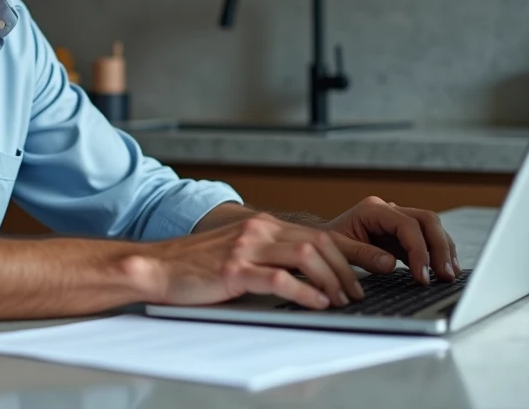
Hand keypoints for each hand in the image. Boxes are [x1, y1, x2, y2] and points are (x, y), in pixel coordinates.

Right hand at [135, 213, 369, 309]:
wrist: (158, 266)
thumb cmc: (197, 266)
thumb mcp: (239, 252)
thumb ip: (269, 255)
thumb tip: (308, 274)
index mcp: (263, 225)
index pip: (318, 233)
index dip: (349, 251)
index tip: (370, 267)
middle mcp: (258, 230)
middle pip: (318, 242)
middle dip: (346, 268)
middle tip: (358, 292)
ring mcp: (246, 248)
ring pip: (306, 256)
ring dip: (331, 280)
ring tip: (340, 300)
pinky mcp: (234, 270)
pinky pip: (280, 279)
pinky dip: (305, 293)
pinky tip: (317, 304)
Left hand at [321, 197, 459, 284]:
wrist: (319, 243)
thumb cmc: (324, 244)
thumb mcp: (338, 250)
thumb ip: (363, 255)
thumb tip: (390, 264)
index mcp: (372, 209)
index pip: (407, 224)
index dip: (419, 250)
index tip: (422, 275)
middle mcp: (387, 210)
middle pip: (426, 220)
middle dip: (439, 247)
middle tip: (445, 275)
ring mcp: (395, 220)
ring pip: (431, 227)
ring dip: (443, 250)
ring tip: (448, 274)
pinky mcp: (400, 234)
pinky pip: (425, 239)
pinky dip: (436, 253)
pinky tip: (442, 270)